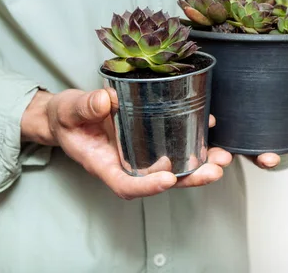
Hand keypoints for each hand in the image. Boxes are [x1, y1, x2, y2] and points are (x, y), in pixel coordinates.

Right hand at [21, 88, 230, 199]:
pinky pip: (170, 145)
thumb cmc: (65, 118)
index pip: (127, 185)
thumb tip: (107, 101)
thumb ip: (85, 107)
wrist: (66, 116)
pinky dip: (191, 141)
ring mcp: (137, 153)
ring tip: (222, 156)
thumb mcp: (69, 110)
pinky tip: (208, 129)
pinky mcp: (145, 138)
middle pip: (159, 180)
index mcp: (103, 164)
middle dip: (189, 178)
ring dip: (199, 164)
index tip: (168, 179)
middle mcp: (124, 163)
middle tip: (215, 170)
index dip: (149, 186)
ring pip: (171, 166)